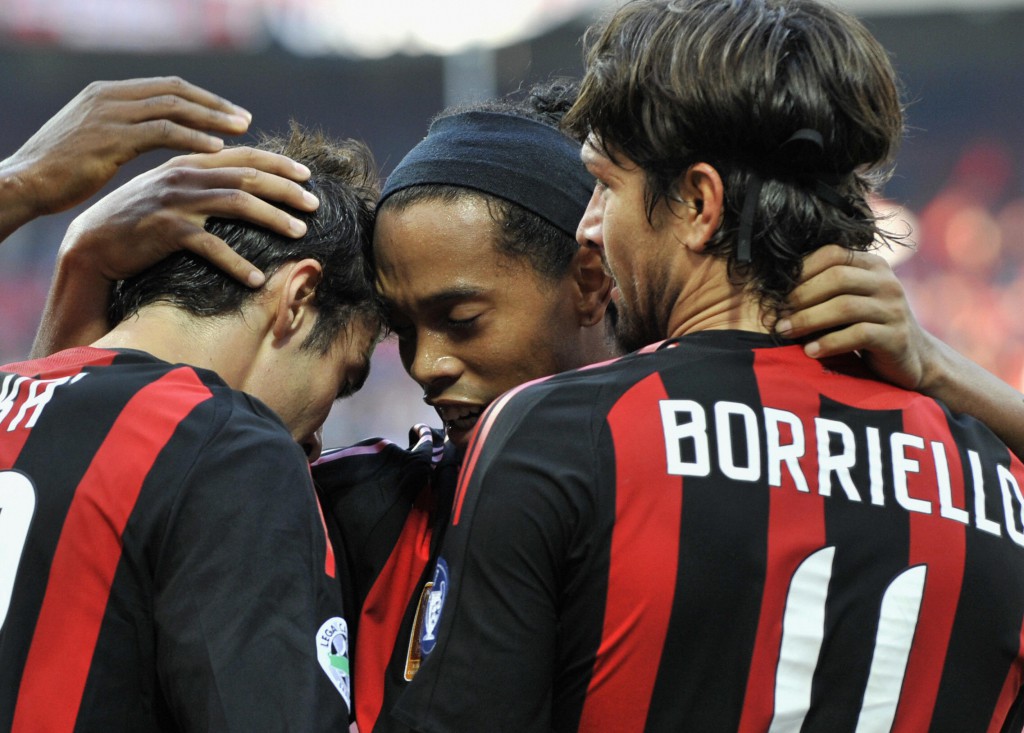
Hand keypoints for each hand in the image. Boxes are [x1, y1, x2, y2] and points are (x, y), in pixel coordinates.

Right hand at [2, 76, 251, 218]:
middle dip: (214, 104)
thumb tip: (153, 136)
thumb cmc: (60, 171)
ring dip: (211, 118)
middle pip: (176, 91)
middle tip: (245, 119)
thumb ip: (123, 130)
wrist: (26, 182)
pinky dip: (193, 138)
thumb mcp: (94, 141)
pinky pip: (162, 132)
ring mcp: (110, 114)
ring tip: (242, 131)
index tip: (229, 112)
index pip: (166, 86)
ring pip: (174, 107)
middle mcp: (110, 97)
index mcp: (108, 93)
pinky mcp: (112, 138)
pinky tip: (216, 149)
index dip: (201, 98)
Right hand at [60, 146, 318, 287]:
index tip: (307, 175)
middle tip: (315, 205)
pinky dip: (237, 263)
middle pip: (249, 177)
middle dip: (287, 189)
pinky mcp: (167, 231)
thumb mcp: (172, 192)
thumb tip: (245, 186)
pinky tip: (256, 279)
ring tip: (300, 233)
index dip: (279, 163)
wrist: (94, 243)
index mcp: (190, 163)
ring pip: (238, 203)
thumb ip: (203, 182)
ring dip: (274, 218)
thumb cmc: (139, 221)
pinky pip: (212, 246)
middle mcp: (185, 176)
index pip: (244, 156)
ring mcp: (176, 202)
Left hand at [777, 244, 932, 390]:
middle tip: (776, 316)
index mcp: (872, 265)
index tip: (776, 290)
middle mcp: (887, 282)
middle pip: (837, 278)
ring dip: (809, 320)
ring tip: (785, 332)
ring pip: (846, 306)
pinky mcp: (897, 337)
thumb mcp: (848, 299)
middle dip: (801, 297)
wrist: (910, 357)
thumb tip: (772, 287)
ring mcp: (894, 309)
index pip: (834, 253)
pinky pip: (859, 335)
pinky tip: (810, 352)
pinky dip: (829, 343)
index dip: (802, 269)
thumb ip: (824, 288)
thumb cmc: (865, 325)